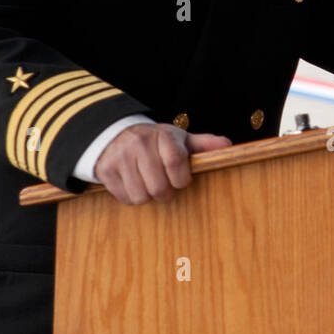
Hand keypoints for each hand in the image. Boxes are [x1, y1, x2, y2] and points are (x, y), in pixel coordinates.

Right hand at [94, 123, 231, 204]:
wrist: (116, 135)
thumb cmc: (156, 142)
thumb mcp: (180, 139)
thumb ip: (204, 144)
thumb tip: (227, 145)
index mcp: (162, 135)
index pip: (176, 163)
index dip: (181, 179)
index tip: (182, 180)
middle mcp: (139, 144)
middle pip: (159, 186)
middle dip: (166, 192)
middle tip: (165, 184)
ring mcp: (120, 157)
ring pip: (141, 196)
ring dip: (148, 195)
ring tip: (149, 182)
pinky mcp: (106, 170)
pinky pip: (125, 198)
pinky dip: (132, 196)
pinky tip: (134, 183)